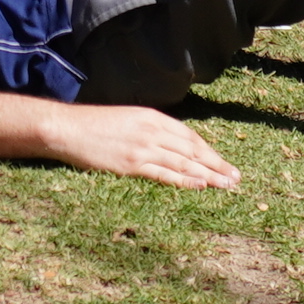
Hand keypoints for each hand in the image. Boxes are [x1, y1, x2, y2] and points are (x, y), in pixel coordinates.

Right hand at [42, 104, 239, 189]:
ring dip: (209, 174)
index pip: (189, 136)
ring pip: (184, 162)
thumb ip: (148, 130)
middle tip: (236, 178)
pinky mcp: (131, 164)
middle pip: (192, 149)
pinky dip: (184, 179)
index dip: (210, 151)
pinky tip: (200, 185)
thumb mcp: (127, 120)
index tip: (224, 163)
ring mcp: (142, 147)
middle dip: (217, 164)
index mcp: (152, 118)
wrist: (66, 128)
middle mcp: (152, 130)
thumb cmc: (92, 126)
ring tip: (227, 185)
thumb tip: (166, 146)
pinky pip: (164, 173)